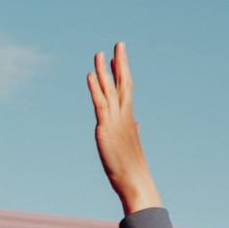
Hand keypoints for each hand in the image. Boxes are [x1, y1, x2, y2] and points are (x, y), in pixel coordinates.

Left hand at [87, 42, 160, 214]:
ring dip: (104, 71)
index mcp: (129, 120)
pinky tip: (91, 76)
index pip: (126, 90)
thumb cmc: (133, 169)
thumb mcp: (132, 145)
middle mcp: (124, 117)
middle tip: (117, 43)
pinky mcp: (105, 130)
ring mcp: (115, 122)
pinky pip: (99, 105)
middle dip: (119, 63)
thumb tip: (137, 123)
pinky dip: (95, 90)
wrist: (135, 183)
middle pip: (122, 84)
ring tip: (99, 53)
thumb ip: (133, 130)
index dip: (122, 73)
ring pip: (110, 91)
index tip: (118, 58)